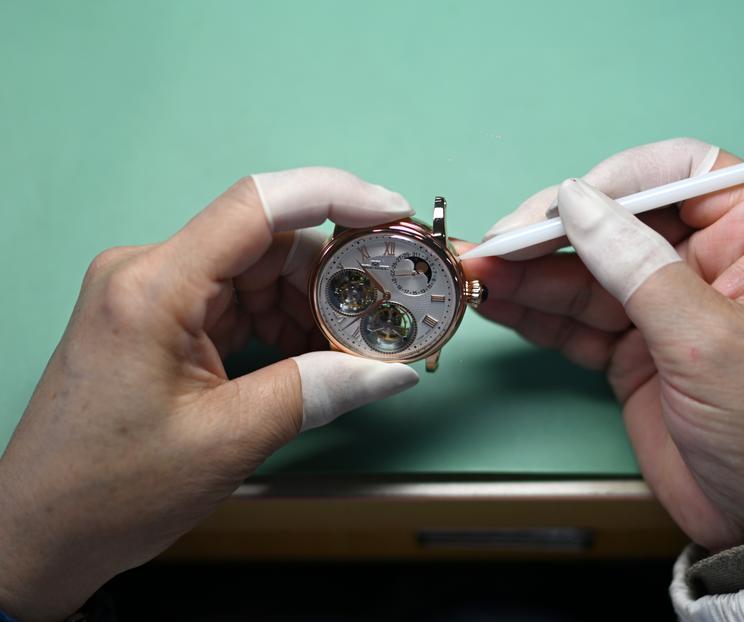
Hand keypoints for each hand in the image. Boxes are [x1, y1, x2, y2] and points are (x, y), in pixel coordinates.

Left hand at [0, 167, 418, 619]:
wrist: (41, 532)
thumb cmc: (109, 490)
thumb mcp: (228, 439)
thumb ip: (319, 391)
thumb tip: (391, 371)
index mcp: (153, 287)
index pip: (258, 205)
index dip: (336, 196)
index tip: (393, 211)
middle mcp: (148, 273)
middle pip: (267, 242)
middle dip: (332, 276)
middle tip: (382, 316)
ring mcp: (152, 294)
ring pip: (258, 272)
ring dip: (311, 305)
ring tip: (350, 351)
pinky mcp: (160, 318)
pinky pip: (237, 300)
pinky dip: (281, 323)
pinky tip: (312, 357)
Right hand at [464, 138, 743, 550]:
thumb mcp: (709, 342)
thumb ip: (637, 268)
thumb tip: (578, 203)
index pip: (685, 173)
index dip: (620, 177)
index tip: (566, 202)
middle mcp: (709, 263)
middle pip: (621, 221)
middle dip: (555, 232)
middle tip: (499, 243)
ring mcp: (666, 307)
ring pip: (588, 272)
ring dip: (531, 274)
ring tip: (478, 272)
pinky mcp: (634, 349)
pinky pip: (577, 319)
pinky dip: (536, 312)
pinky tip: (497, 301)